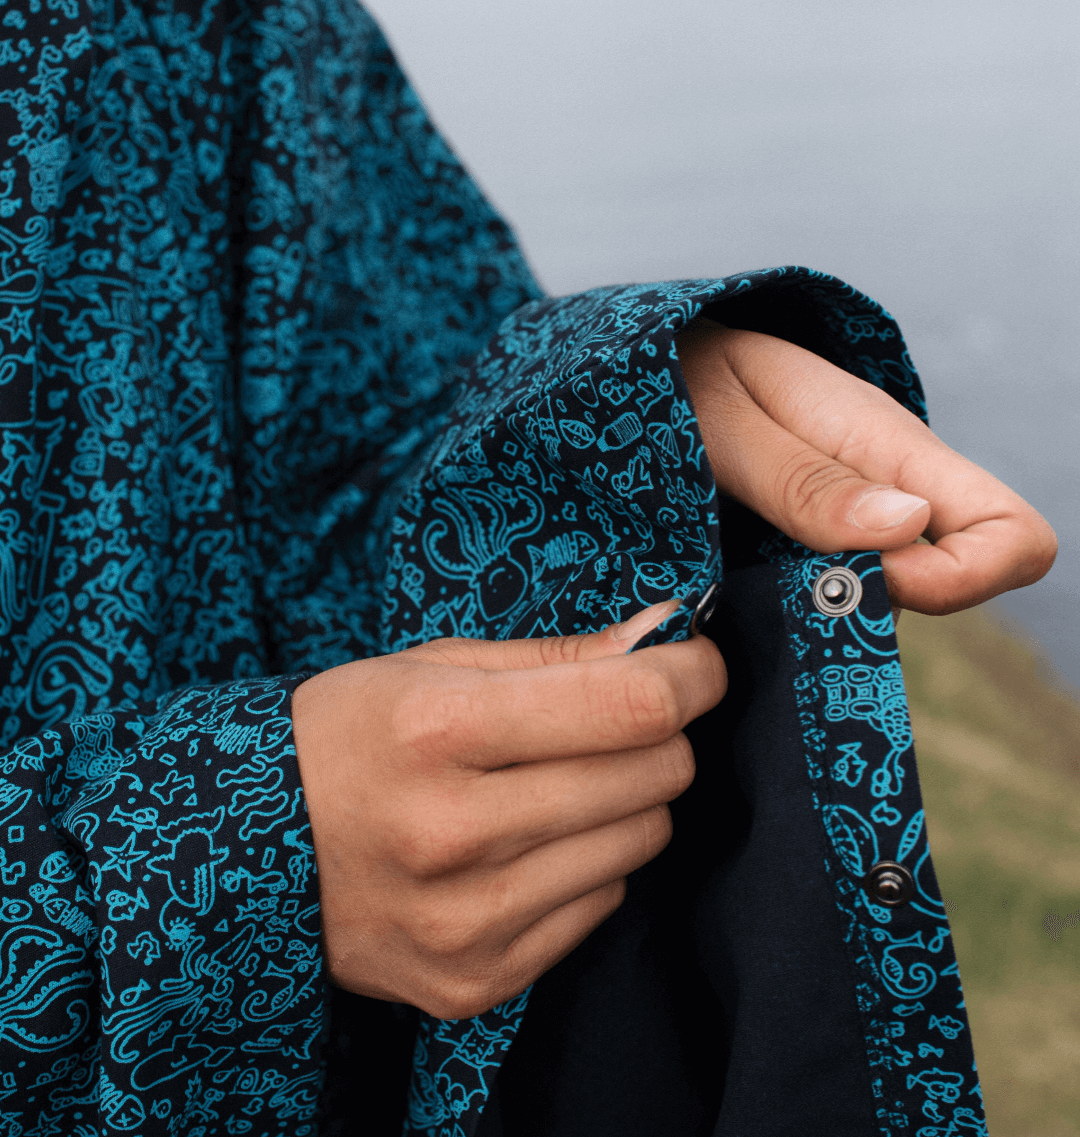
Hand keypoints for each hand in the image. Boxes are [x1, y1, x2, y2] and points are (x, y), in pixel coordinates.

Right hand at [291, 601, 724, 1018]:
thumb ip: (557, 657)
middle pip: (652, 775)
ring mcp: (467, 919)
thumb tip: (664, 637)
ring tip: (560, 784)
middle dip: (659, 735)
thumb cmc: (347, 737)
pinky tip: (530, 844)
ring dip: (625, 801)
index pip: (631, 704)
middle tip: (617, 721)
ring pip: (640, 843)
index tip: (696, 663)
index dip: (692, 675)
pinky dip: (588, 863)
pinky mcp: (476, 979)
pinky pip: (600, 905)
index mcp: (441, 731)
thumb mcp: (432, 668)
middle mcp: (456, 832)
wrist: (245, 853)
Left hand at [675, 319, 1056, 613]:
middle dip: (886, 605)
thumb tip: (907, 525)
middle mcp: (894, 489)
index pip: (1013, 534)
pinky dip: (804, 605)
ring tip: (749, 578)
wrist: (656, 360)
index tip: (868, 578)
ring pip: (894, 597)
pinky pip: (841, 592)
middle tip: (787, 582)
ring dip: (834, 610)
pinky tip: (745, 586)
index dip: (963, 580)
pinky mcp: (818, 540)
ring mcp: (858, 518)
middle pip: (959, 579)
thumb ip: (804, 480)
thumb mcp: (728, 422)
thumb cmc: (685, 374)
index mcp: (893, 447)